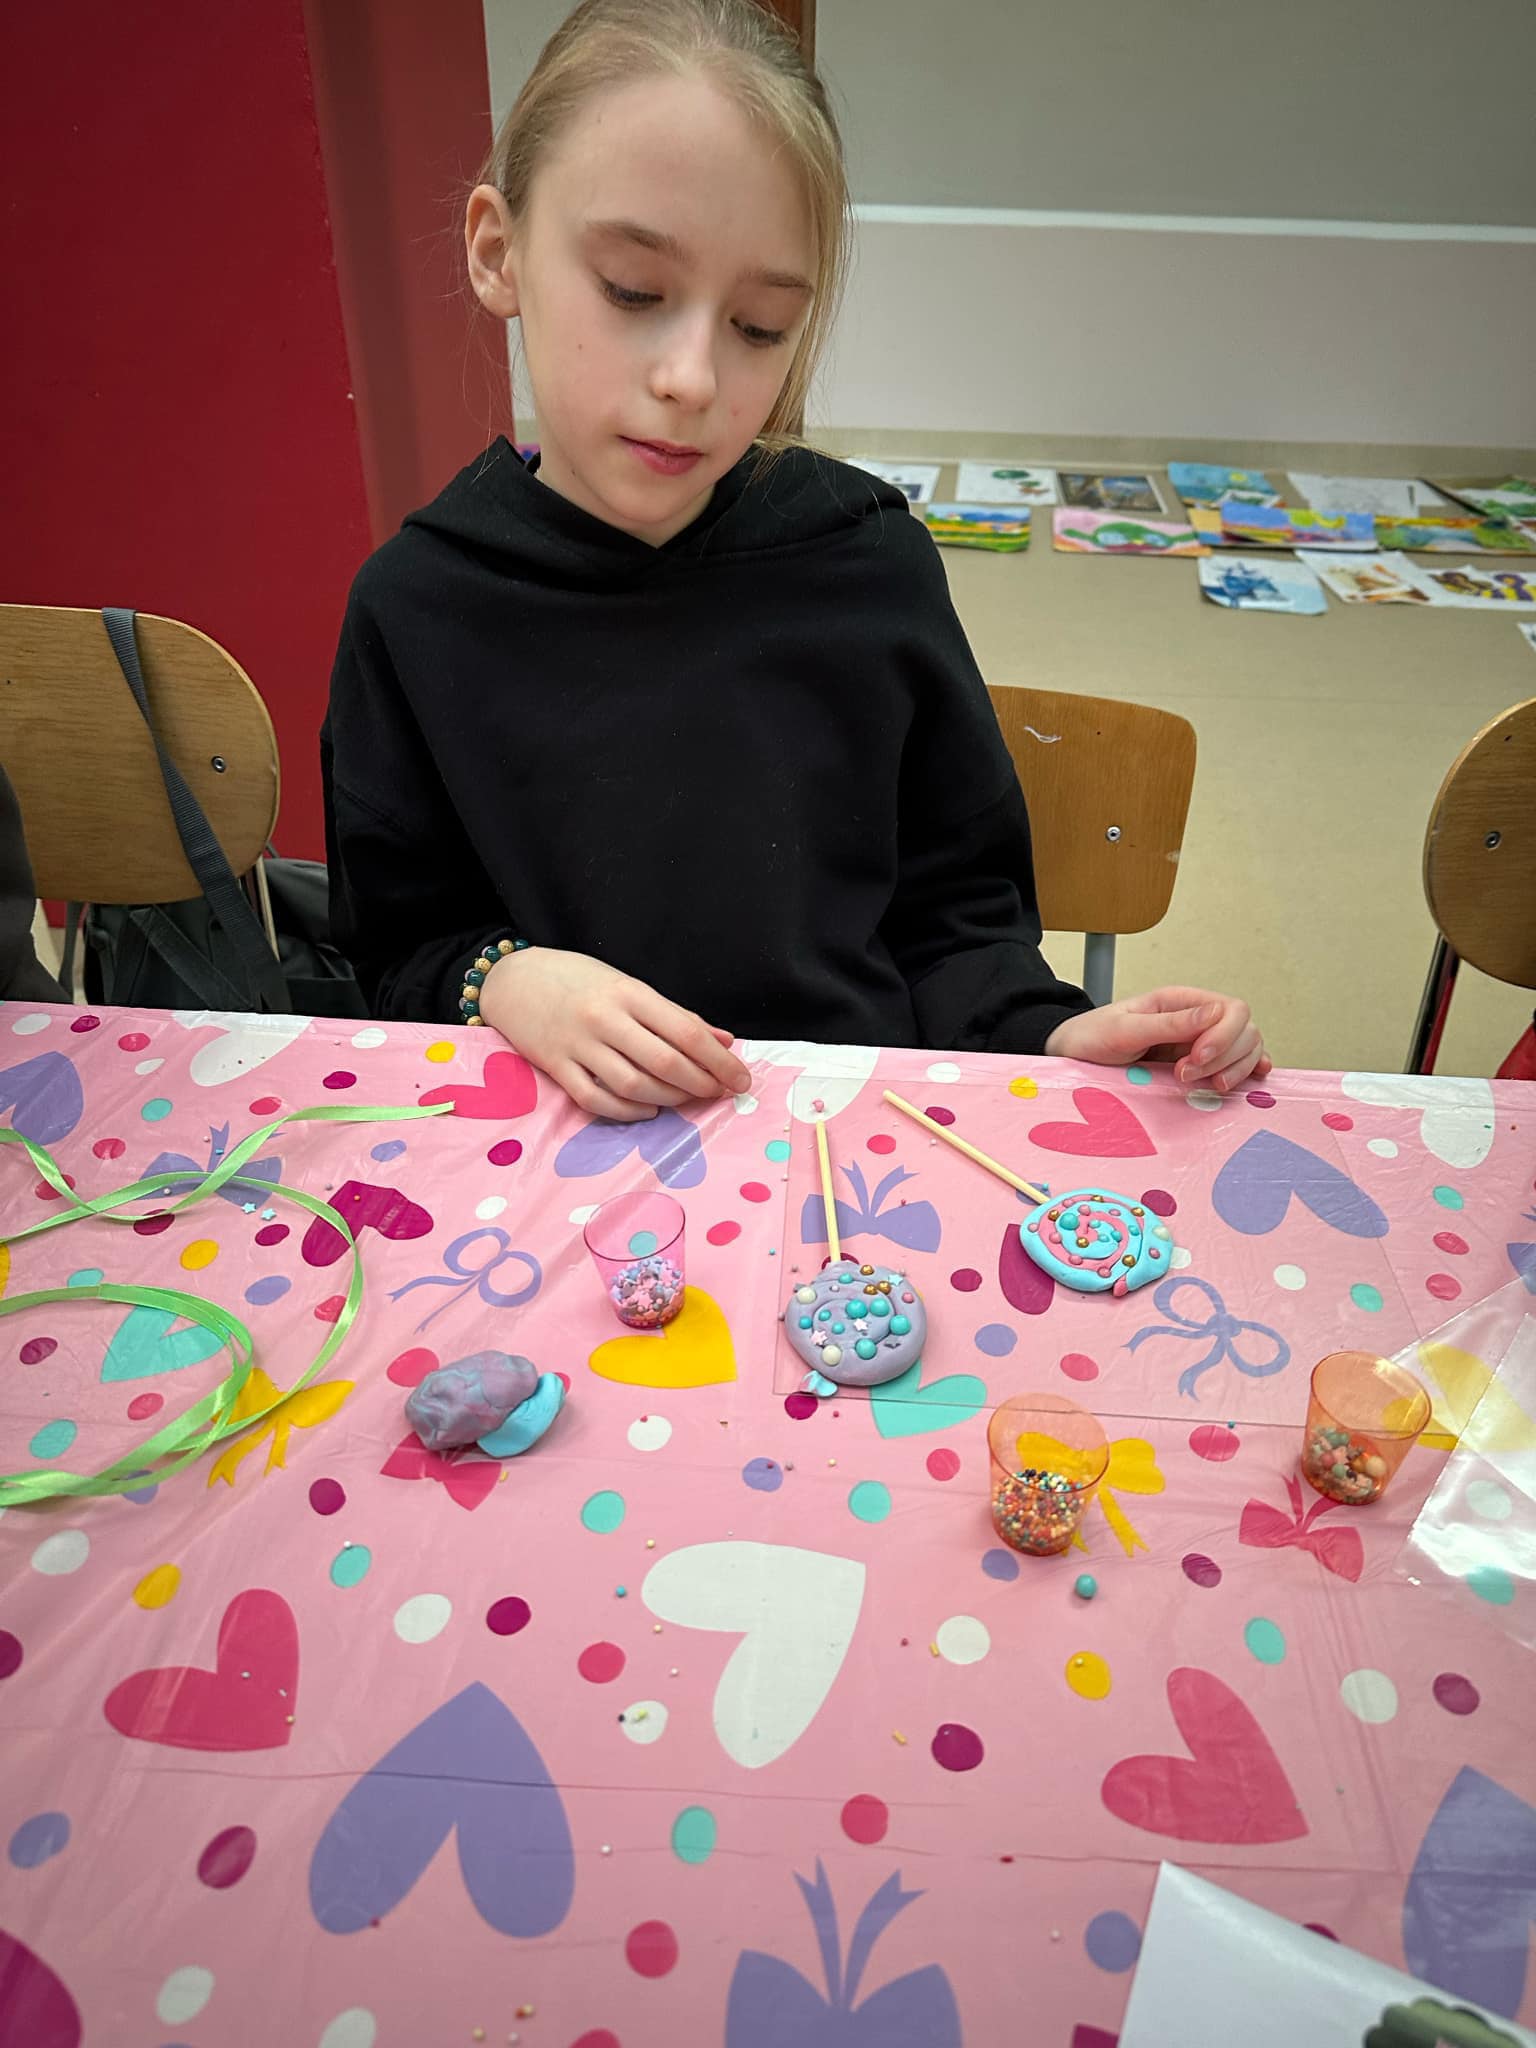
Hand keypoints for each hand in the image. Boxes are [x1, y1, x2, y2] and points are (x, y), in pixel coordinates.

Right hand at [479, 946, 750, 1121]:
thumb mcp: (628, 986)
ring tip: (686, 1099)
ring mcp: (577, 1045)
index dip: (718, 1060)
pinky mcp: (556, 1067)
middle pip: (664, 1061)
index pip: (685, 1031)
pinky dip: (628, 1112)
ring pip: (634, 1085)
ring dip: (668, 1099)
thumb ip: (676, 1015)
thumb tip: (724, 1040)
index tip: (740, 1077)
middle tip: (721, 1093)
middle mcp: (604, 1019)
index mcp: (628, 992)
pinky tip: (647, 1111)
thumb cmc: (578, 981)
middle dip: (701, 1083)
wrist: (513, 980)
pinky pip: (596, 1100)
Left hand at [1044, 986, 1270, 1093]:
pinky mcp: (1200, 1066)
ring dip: (1235, 1069)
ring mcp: (1201, 1043)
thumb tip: (1214, 1014)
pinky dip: (1246, 1072)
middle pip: (1246, 1030)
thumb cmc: (1092, 1036)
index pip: (1232, 1009)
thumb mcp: (1125, 1029)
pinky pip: (1237, 1064)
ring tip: (1205, 1085)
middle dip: (1226, 1057)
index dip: (1224, 1037)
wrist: (1073, 1055)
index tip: (1195, 1059)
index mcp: (1181, 1001)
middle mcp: (1197, 1019)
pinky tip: (1246, 1081)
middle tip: (1186, 1076)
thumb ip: (1169, 1023)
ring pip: (1247, 1048)